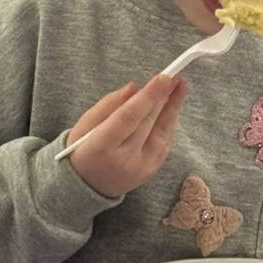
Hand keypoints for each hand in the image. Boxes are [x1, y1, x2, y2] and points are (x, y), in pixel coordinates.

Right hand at [66, 75, 186, 198]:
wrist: (86, 186)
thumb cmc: (82, 149)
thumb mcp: (85, 124)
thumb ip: (109, 104)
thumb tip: (134, 88)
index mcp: (101, 146)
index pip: (129, 117)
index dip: (148, 96)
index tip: (163, 78)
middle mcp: (123, 160)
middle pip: (147, 122)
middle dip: (163, 97)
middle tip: (174, 75)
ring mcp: (140, 168)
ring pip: (161, 131)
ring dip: (172, 107)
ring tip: (179, 86)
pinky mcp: (151, 170)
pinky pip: (164, 141)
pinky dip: (169, 122)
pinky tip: (172, 106)